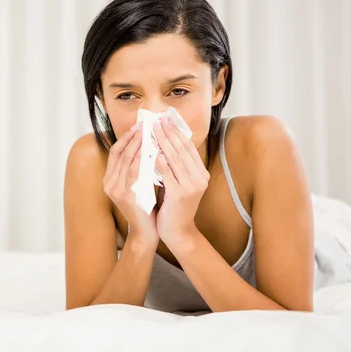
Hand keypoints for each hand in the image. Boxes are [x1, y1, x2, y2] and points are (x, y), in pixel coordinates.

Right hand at [104, 124, 158, 246]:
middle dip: (132, 137)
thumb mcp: (138, 184)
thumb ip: (138, 168)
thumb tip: (147, 144)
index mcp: (109, 179)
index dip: (125, 138)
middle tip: (144, 124)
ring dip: (138, 144)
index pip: (115, 152)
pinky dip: (142, 158)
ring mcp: (116, 190)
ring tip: (149, 132)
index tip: (138, 125)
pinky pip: (134, 171)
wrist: (146, 232)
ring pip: (126, 160)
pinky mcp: (126, 195)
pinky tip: (152, 150)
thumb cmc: (146, 206)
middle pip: (119, 153)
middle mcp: (109, 183)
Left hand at [153, 116, 208, 247]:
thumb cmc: (173, 207)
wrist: (177, 232)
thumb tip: (162, 143)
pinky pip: (167, 172)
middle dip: (168, 132)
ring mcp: (191, 186)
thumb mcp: (177, 183)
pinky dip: (158, 160)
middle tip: (156, 119)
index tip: (165, 120)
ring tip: (151, 130)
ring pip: (174, 158)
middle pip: (182, 149)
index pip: (188, 147)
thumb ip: (174, 166)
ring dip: (162, 142)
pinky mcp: (180, 194)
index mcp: (201, 174)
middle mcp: (200, 178)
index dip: (176, 132)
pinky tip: (149, 150)